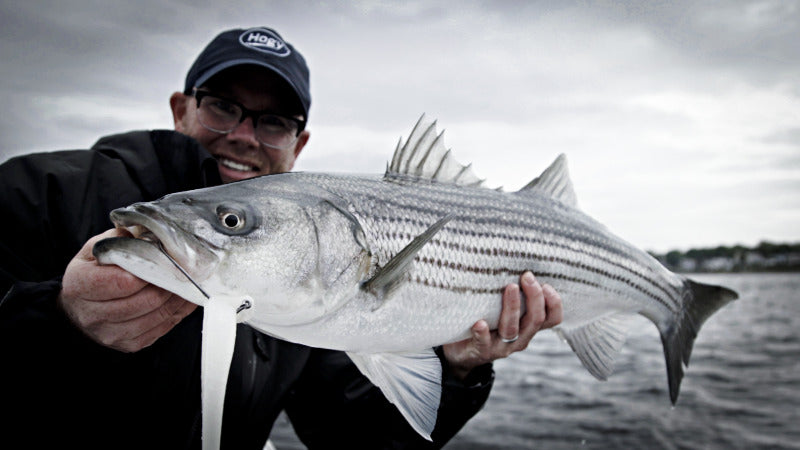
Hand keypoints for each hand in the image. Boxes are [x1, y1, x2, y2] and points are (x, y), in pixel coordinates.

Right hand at [57, 228, 196, 351]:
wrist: (79, 306)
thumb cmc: (93, 272)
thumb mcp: (97, 249)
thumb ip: (120, 241)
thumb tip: (151, 238)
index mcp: (79, 285)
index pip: (122, 281)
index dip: (149, 271)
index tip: (167, 260)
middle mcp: (91, 314)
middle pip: (144, 301)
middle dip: (169, 284)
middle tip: (185, 271)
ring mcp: (109, 333)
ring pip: (156, 316)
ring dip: (177, 299)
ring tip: (188, 283)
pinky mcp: (127, 344)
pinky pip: (161, 329)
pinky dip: (177, 312)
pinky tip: (184, 298)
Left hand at [442, 272, 562, 379]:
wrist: (464, 352)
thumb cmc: (488, 321)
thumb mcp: (506, 310)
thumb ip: (516, 295)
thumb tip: (517, 261)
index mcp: (529, 327)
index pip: (553, 319)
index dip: (554, 303)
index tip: (546, 284)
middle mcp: (520, 338)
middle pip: (535, 320)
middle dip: (534, 296)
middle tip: (526, 276)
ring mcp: (501, 346)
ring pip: (512, 329)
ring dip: (513, 307)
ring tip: (510, 288)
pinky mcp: (481, 350)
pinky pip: (483, 342)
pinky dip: (483, 332)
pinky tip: (479, 322)